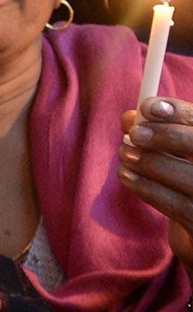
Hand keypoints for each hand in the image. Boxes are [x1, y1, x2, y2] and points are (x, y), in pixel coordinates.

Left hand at [119, 98, 192, 267]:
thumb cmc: (181, 176)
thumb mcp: (170, 151)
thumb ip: (150, 131)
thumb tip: (128, 117)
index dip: (178, 111)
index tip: (146, 106)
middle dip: (167, 136)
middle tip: (135, 135)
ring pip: (188, 177)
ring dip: (150, 163)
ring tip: (124, 154)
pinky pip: (175, 204)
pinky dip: (146, 187)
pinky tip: (126, 175)